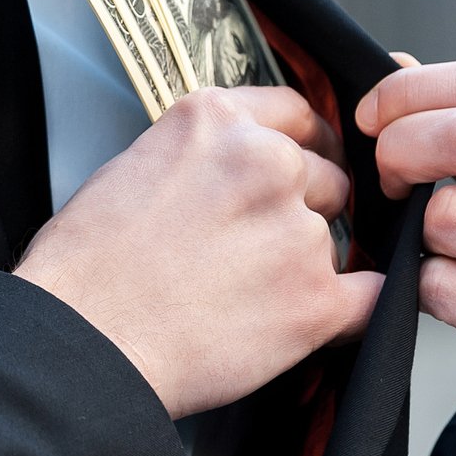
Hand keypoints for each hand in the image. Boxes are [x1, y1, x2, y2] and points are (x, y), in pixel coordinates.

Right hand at [14, 87, 383, 420]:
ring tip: (247, 296)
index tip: (305, 164)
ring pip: (337, 239)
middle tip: (251, 250)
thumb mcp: (135, 164)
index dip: (303, 145)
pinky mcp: (315, 298)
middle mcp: (265, 162)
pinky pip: (372, 295)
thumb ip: (203, 154)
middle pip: (324, 177)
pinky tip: (319, 317)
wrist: (82, 342)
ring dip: (308, 263)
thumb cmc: (87, 268)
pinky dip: (354, 308)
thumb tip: (235, 169)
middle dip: (300, 210)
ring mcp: (296, 229)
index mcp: (217, 121)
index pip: (297, 113)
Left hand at [356, 56, 455, 455]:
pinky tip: (448, 290)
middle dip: (399, 147)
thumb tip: (396, 68)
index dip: (414, 90)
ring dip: (412, 229)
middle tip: (386, 174)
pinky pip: (437, 286)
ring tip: (436, 244)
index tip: (375, 114)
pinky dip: (420, 285)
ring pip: (443, 216)